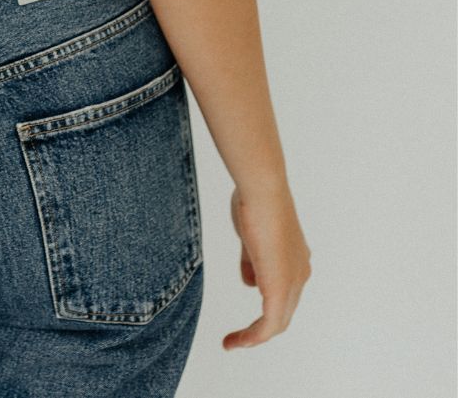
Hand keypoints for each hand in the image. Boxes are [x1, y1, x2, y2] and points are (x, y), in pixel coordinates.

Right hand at [223, 181, 311, 349]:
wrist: (263, 190)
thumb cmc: (255, 202)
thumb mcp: (252, 236)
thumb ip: (252, 261)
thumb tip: (250, 282)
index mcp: (296, 260)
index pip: (283, 293)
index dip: (266, 307)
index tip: (246, 313)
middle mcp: (300, 273)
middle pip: (283, 313)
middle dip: (260, 329)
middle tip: (238, 339)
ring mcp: (293, 281)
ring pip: (277, 321)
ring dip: (255, 336)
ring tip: (233, 343)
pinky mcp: (280, 287)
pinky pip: (269, 323)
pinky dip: (253, 335)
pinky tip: (237, 341)